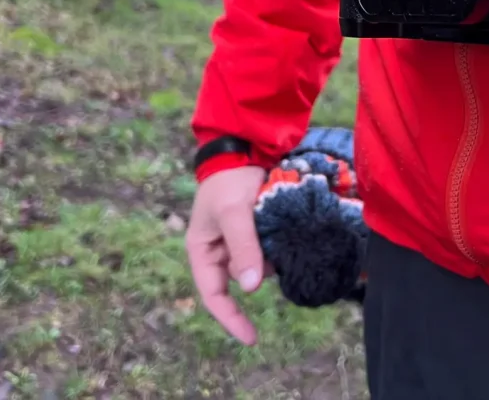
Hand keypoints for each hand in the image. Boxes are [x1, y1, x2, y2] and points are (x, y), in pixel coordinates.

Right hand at [185, 165, 266, 344]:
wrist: (243, 149)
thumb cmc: (229, 181)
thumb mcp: (234, 213)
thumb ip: (244, 247)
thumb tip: (252, 288)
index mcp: (202, 251)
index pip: (214, 296)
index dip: (231, 319)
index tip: (252, 338)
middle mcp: (220, 251)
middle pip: (242, 280)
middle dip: (259, 272)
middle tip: (275, 250)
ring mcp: (240, 242)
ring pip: (260, 265)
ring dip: (272, 256)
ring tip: (278, 227)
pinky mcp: (258, 231)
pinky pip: (270, 250)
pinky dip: (279, 245)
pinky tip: (286, 229)